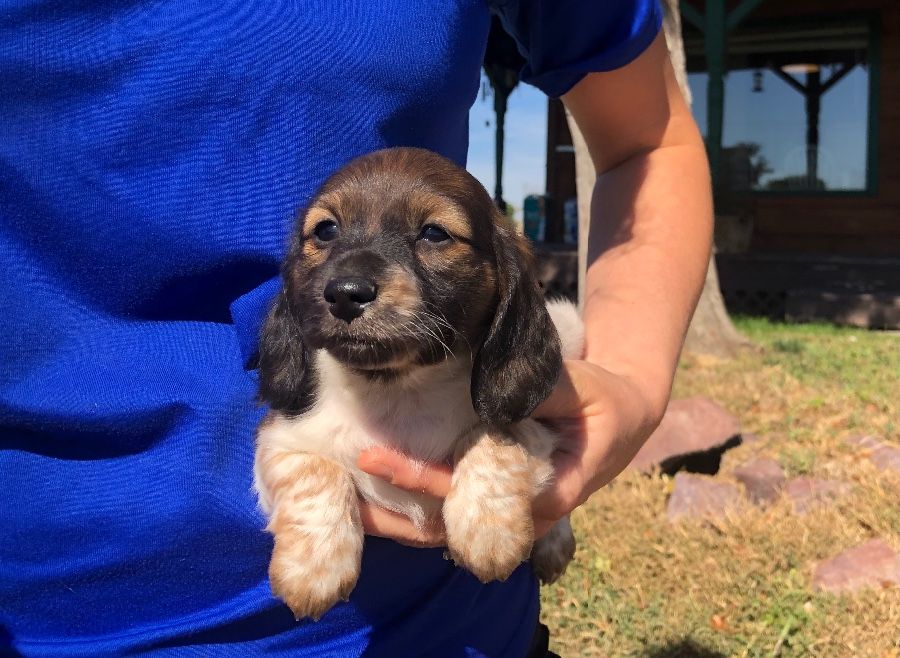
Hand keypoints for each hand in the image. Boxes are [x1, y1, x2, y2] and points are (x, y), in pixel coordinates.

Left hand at [357, 359, 662, 545]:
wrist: (624, 418)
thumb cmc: (604, 400)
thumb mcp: (582, 388)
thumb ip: (540, 392)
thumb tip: (489, 397)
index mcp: (551, 490)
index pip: (477, 496)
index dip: (426, 482)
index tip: (382, 461)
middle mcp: (528, 514)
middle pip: (453, 526)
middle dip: (398, 513)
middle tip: (345, 482)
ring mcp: (514, 514)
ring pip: (451, 529)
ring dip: (401, 519)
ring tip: (346, 499)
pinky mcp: (503, 501)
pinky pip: (457, 514)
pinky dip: (418, 506)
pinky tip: (375, 497)